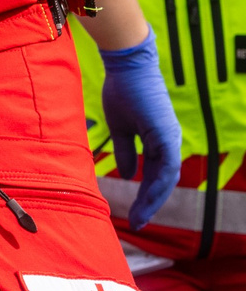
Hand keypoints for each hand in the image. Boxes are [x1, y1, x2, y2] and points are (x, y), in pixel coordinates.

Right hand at [98, 32, 183, 226]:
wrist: (126, 67)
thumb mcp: (120, 128)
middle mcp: (168, 142)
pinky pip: (165, 167)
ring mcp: (169, 138)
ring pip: (166, 178)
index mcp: (158, 140)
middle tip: (137, 224)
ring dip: (153, 200)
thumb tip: (126, 174)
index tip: (133, 214)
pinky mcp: (165, 134)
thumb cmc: (122, 91)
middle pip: (163, 181)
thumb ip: (125, 152)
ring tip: (139, 219)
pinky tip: (144, 199)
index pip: (155, 175)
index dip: (145, 196)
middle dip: (150, 205)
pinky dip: (156, 185)